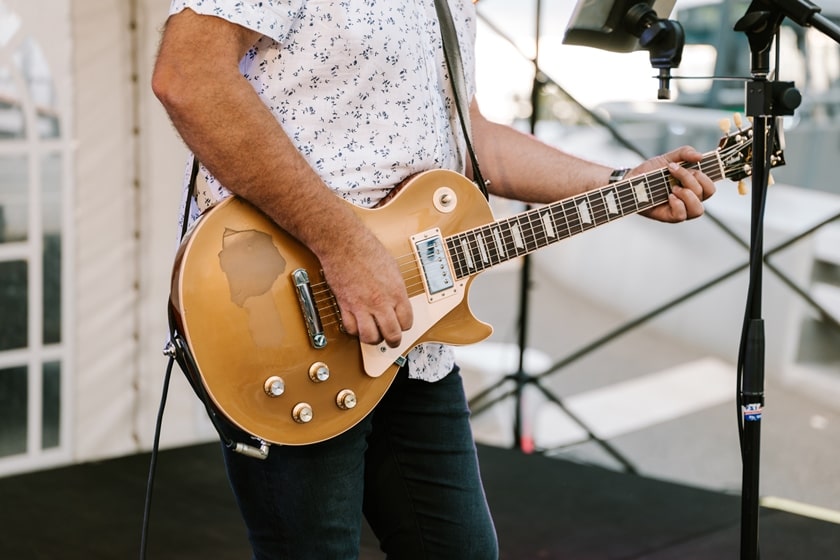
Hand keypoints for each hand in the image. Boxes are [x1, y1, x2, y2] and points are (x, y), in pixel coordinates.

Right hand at [319, 229, 413, 347]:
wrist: (344, 244)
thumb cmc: (366, 249)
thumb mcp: (392, 268)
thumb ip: (395, 288)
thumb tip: (398, 300)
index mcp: (396, 292)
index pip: (407, 322)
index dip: (405, 326)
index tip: (401, 325)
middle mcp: (380, 301)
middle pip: (391, 334)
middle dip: (393, 340)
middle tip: (391, 339)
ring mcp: (362, 305)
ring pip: (370, 337)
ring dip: (373, 339)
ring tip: (373, 334)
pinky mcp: (345, 305)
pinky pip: (350, 328)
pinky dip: (354, 330)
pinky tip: (357, 325)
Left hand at [635, 146, 715, 222]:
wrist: (631, 180)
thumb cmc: (650, 172)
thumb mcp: (668, 158)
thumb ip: (685, 153)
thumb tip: (700, 156)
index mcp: (693, 186)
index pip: (710, 187)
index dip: (704, 177)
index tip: (686, 167)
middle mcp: (689, 199)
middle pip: (705, 194)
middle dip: (691, 180)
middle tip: (674, 173)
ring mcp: (680, 209)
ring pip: (698, 210)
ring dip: (688, 195)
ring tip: (673, 188)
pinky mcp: (668, 216)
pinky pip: (682, 216)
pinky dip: (678, 204)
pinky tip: (669, 196)